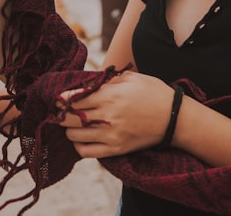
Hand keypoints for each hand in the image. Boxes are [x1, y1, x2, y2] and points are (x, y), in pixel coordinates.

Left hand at [59, 71, 175, 157]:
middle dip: (59, 113)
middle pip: (68, 118)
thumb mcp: (130, 78)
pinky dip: (78, 145)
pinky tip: (80, 137)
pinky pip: (87, 152)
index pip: (73, 99)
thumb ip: (106, 79)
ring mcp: (110, 135)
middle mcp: (107, 117)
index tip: (56, 97)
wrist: (174, 118)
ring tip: (70, 122)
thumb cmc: (153, 93)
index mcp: (109, 96)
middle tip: (58, 109)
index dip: (60, 98)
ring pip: (74, 135)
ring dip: (67, 128)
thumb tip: (85, 80)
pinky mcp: (116, 149)